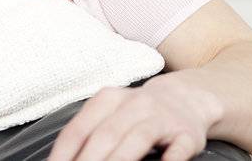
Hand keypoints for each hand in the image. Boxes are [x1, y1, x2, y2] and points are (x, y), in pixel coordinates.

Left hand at [46, 74, 225, 160]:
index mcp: (109, 100)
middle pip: (106, 135)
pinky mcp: (187, 134)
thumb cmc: (139, 114)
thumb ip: (87, 136)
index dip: (64, 154)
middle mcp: (135, 104)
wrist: (188, 97)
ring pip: (138, 139)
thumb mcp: (110, 114)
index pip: (79, 130)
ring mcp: (163, 118)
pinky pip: (177, 149)